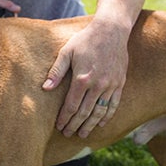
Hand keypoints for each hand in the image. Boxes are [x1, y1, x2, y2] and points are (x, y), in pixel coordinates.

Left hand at [43, 19, 128, 137]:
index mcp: (82, 78)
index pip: (71, 105)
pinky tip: (101, 123)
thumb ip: (56, 71)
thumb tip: (45, 88)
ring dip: (91, 125)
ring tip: (83, 134)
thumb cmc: (85, 40)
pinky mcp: (120, 83)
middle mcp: (97, 85)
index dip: (65, 118)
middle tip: (68, 134)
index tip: (59, 126)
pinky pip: (114, 104)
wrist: (111, 31)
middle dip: (75, 125)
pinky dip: (107, 116)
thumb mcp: (67, 51)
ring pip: (100, 111)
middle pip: (85, 112)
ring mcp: (110, 85)